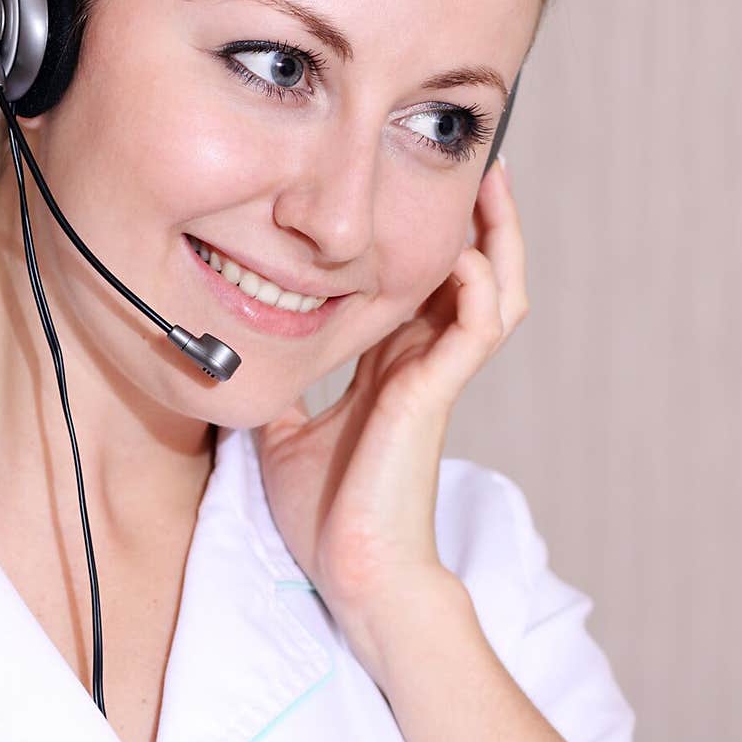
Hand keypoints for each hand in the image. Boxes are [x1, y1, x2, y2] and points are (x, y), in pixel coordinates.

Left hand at [253, 154, 528, 665]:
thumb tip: (244, 367)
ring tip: (490, 185)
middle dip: (478, 220)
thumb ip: (283, 395)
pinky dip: (475, 284)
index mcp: (391, 369)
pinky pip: (474, 326)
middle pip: (470, 275)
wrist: (353, 574)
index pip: (422, 288)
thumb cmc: (328, 515)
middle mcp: (421, 364)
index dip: (427, 238)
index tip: (417, 190)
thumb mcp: (285, 437)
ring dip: (496, 238)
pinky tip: (462, 251)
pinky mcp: (436, 394)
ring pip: (491, 291)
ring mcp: (435, 376)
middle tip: (477, 167)